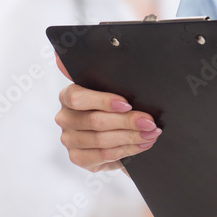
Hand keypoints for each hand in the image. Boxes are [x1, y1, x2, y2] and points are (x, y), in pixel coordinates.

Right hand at [53, 51, 162, 171]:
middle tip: (149, 121)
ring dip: (131, 137)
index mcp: (69, 95)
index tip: (127, 103)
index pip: (78, 97)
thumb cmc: (115, 104)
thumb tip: (70, 59)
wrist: (117, 130)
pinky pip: (104, 155)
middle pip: (95, 121)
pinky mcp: (78, 157)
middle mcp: (65, 117)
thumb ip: (104, 75)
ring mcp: (69, 139)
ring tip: (151, 133)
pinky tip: (142, 144)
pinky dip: (127, 150)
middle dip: (127, 121)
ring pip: (102, 140)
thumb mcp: (113, 87)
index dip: (103, 101)